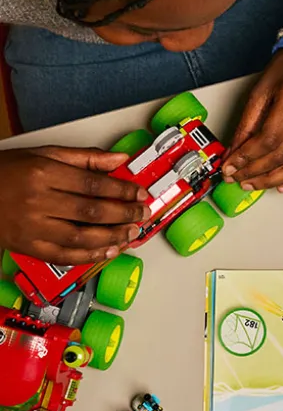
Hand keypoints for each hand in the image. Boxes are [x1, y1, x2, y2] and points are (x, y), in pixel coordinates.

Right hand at [0, 146, 148, 262]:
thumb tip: (119, 159)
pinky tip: (107, 251)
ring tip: (131, 234)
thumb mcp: (43, 154)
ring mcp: (32, 227)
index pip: (93, 184)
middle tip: (142, 214)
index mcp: (43, 174)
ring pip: (81, 237)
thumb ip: (84, 158)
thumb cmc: (6, 171)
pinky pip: (63, 256)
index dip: (122, 190)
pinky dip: (89, 256)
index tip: (139, 193)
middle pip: (91, 212)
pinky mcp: (27, 247)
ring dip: (112, 238)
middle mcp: (37, 201)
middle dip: (124, 214)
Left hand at [223, 49, 282, 192]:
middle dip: (255, 172)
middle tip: (239, 178)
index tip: (231, 167)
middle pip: (282, 156)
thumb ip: (247, 123)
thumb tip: (234, 152)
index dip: (246, 158)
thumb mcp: (262, 89)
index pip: (267, 140)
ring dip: (275, 181)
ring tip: (256, 184)